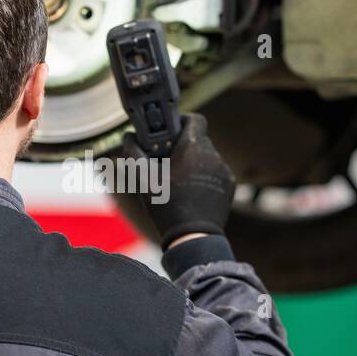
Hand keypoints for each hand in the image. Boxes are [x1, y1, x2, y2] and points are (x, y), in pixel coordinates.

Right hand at [122, 113, 235, 248]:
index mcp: (193, 148)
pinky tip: (191, 190)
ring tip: (178, 178)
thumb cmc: (168, 207)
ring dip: (194, 161)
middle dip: (183, 145)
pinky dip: (204, 175)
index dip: (181, 121)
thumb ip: (133, 153)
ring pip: (207, 156)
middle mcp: (213, 155)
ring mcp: (223, 171)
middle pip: (199, 139)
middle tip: (166, 158)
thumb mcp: (143, 180)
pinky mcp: (229, 185)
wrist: (193, 236)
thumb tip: (128, 137)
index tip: (169, 131)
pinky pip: (215, 172)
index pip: (194, 119)